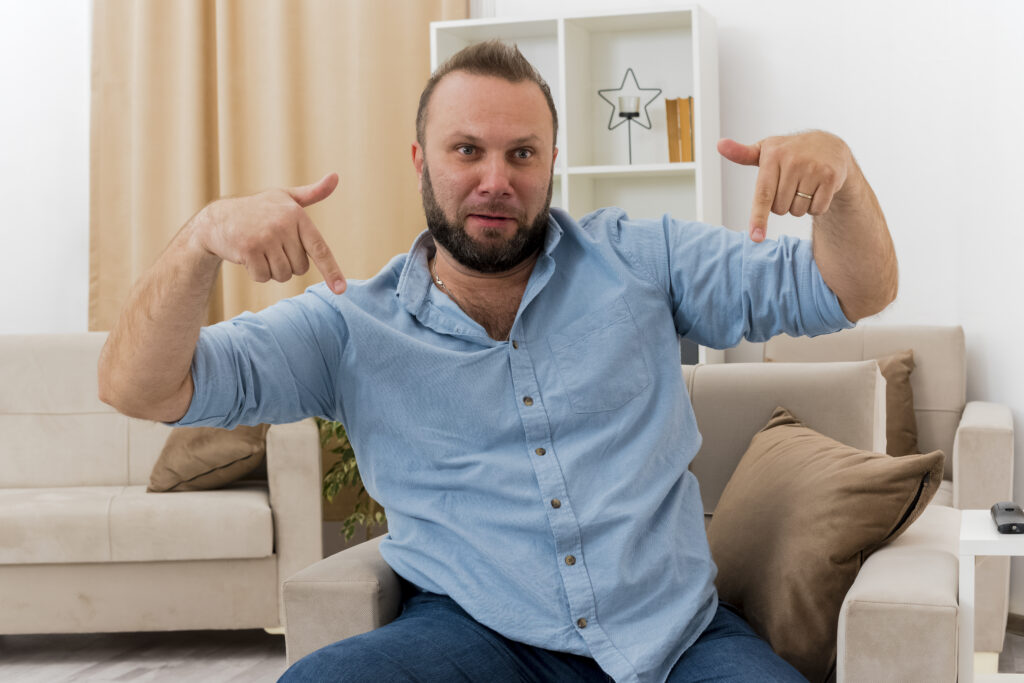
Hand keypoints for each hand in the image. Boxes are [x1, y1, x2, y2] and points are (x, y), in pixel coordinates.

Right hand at [195, 173, 345, 292]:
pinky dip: (257, 274)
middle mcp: (283, 225)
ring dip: (272, 270)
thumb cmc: (258, 209)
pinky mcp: (248, 250)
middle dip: (287, 265)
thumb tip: (335, 177)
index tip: (341, 289)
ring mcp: (265, 237)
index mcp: (296, 214)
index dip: (331, 271)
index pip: (319, 248)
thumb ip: (312, 193)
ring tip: (260, 251)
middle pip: (300, 268)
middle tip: (271, 247)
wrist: (217, 219)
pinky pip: (263, 277)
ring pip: (282, 275)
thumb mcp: (285, 198)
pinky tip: (248, 257)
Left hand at [718, 131, 851, 241]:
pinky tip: (818, 189)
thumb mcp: (766, 150)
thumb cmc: (789, 152)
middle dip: (783, 204)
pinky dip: (816, 206)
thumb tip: (719, 145)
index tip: (756, 237)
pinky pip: (817, 210)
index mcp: (773, 155)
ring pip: (798, 211)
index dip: (758, 218)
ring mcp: (814, 168)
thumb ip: (742, 154)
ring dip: (799, 206)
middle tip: (790, 185)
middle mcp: (793, 161)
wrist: (829, 144)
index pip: (763, 195)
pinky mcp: (831, 177)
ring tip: (804, 185)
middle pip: (780, 208)